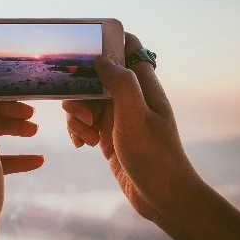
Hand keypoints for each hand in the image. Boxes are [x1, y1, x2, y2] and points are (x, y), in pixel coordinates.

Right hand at [63, 33, 199, 225]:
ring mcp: (118, 117)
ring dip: (77, 115)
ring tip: (87, 135)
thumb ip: (121, 84)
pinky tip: (82, 145)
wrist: (162, 198)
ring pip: (85, 100)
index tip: (83, 47)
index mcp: (143, 86)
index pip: (129, 48)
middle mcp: (131, 97)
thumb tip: (101, 58)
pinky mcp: (107, 135)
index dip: (107, 41)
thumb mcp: (135, 117)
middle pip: (96, 75)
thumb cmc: (154, 157)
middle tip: (82, 111)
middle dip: (80, 89)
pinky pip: (84, 122)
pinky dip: (77, 130)